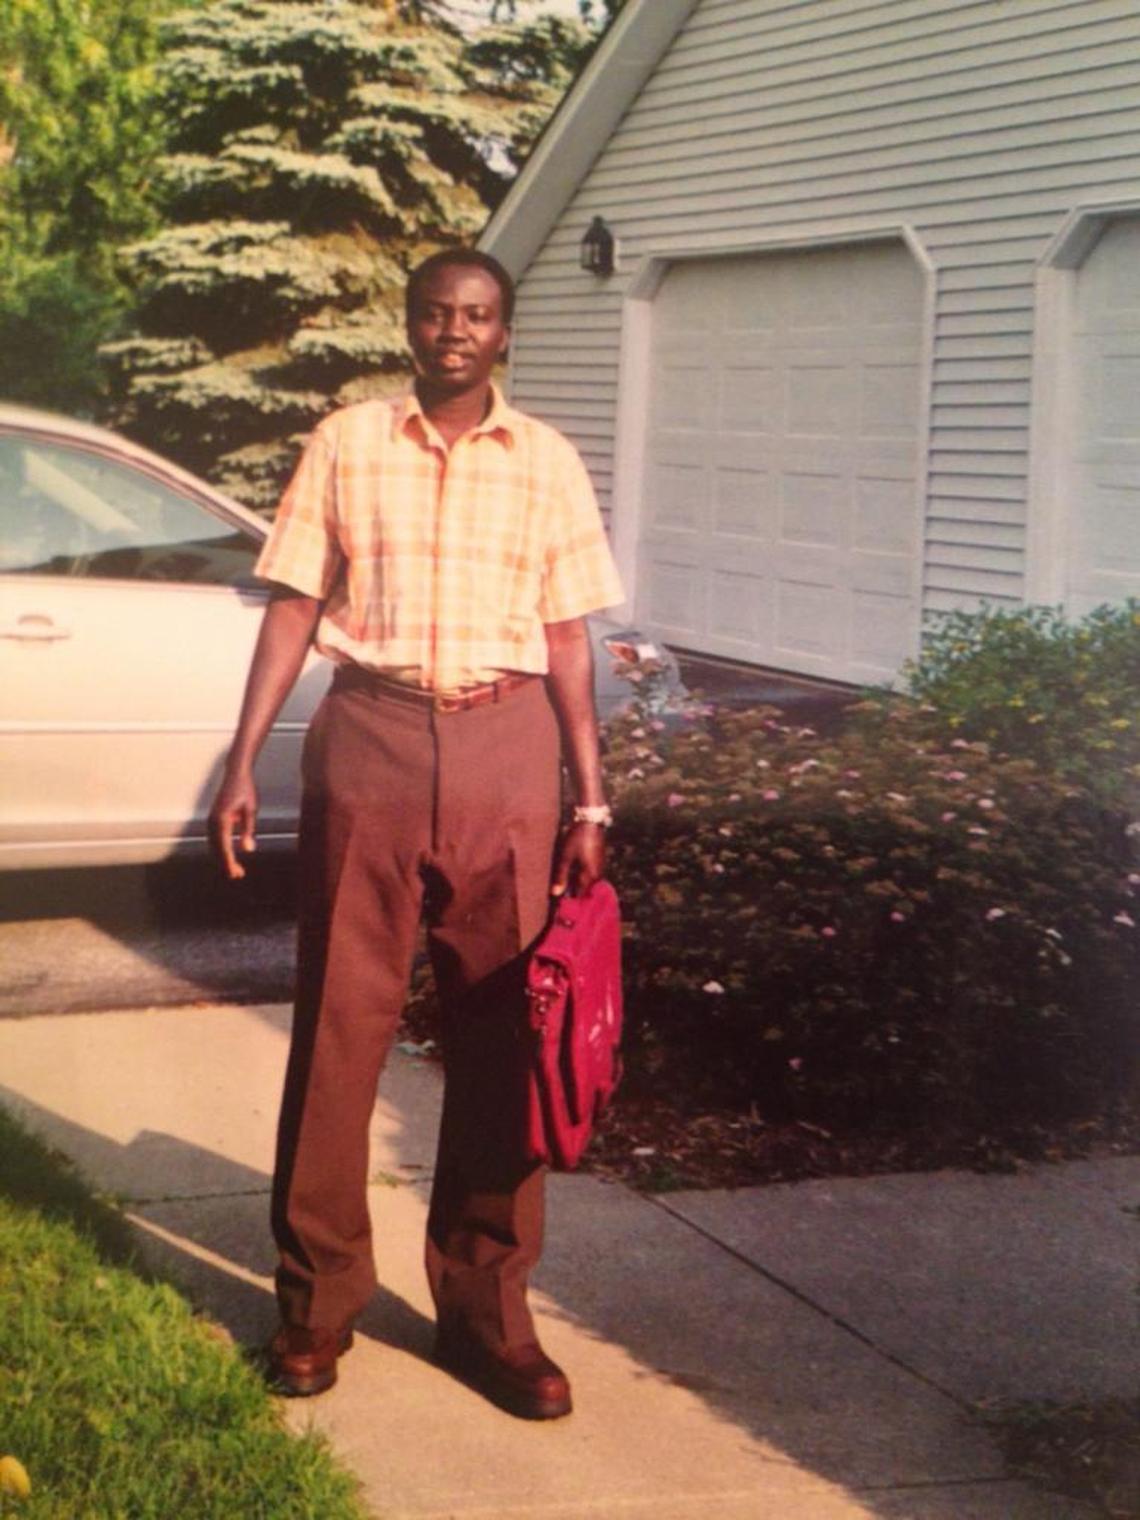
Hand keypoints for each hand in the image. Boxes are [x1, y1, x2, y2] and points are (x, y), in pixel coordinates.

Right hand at [209, 764, 257, 880]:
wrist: (236, 774)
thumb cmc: (245, 790)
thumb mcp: (251, 810)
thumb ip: (248, 830)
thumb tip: (248, 850)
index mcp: (221, 819)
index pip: (224, 846)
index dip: (229, 862)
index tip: (235, 873)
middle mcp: (212, 821)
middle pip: (217, 848)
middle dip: (226, 863)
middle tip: (238, 876)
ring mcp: (210, 820)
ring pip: (215, 845)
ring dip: (223, 858)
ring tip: (236, 870)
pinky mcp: (213, 820)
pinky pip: (215, 839)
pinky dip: (221, 850)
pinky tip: (230, 857)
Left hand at [551, 822, 605, 897]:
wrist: (591, 822)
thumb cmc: (577, 839)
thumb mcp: (566, 857)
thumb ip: (561, 876)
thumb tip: (556, 893)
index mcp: (590, 875)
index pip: (581, 893)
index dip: (571, 899)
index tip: (562, 903)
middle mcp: (598, 873)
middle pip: (586, 889)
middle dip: (575, 892)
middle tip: (563, 894)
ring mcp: (600, 866)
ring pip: (589, 881)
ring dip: (579, 884)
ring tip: (568, 884)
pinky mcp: (600, 860)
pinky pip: (592, 874)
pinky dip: (583, 876)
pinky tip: (575, 873)